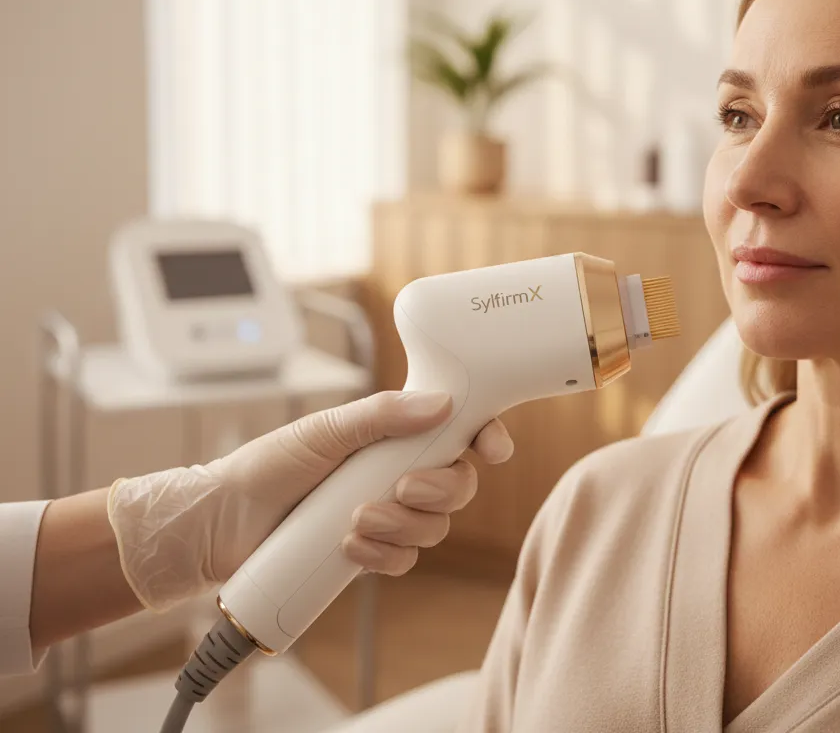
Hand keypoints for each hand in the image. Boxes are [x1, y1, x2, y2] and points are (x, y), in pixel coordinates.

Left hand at [106, 390, 512, 611]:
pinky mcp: (371, 551)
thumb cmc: (269, 465)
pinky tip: (350, 547)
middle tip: (399, 489)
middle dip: (440, 491)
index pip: (460, 430)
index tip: (493, 448)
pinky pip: (405, 559)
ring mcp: (388, 513)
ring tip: (356, 522)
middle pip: (458, 485)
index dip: (486, 437)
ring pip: (435, 527)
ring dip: (403, 527)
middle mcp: (399, 471)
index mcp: (395, 433)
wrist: (223, 525)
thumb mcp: (324, 430)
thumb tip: (440, 404)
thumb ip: (380, 414)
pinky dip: (385, 555)